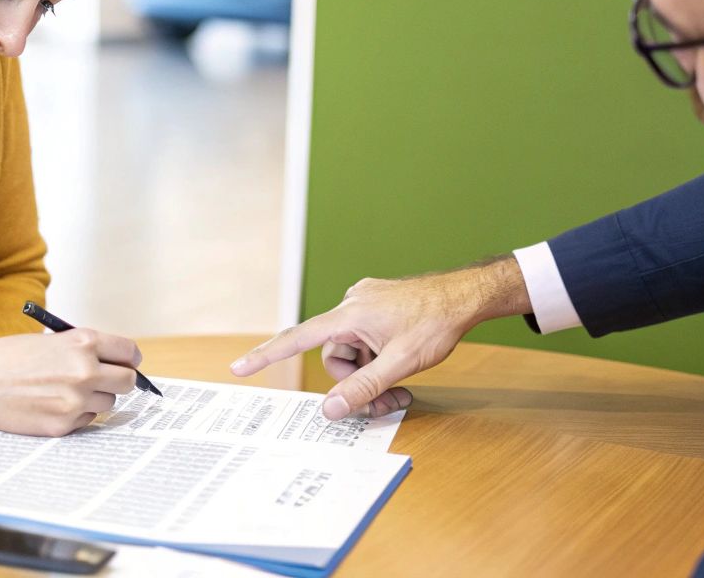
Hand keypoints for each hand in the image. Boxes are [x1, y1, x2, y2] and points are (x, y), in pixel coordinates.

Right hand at [0, 329, 140, 436]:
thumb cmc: (11, 357)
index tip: (127, 363)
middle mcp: (85, 370)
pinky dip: (76, 414)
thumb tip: (114, 364)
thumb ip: (85, 349)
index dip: (129, 359)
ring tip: (66, 391)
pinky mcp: (64, 424)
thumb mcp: (53, 339)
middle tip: (105, 381)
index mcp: (83, 342)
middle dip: (119, 380)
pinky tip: (53, 404)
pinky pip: (86, 421)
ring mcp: (76, 400)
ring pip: (107, 403)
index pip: (129, 352)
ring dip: (94, 398)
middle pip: (128, 381)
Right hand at [229, 256, 526, 420]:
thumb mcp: (401, 363)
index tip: (238, 367)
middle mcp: (351, 303)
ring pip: (350, 349)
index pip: (298, 338)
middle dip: (355, 379)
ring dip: (369, 369)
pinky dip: (375, 354)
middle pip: (334, 355)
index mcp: (350, 314)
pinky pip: (363, 337)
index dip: (266, 355)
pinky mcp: (376, 304)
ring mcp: (364, 303)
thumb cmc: (436, 323)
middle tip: (386, 397)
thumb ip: (364, 387)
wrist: (465, 295)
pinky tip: (399, 355)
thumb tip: (332, 409)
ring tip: (399, 377)